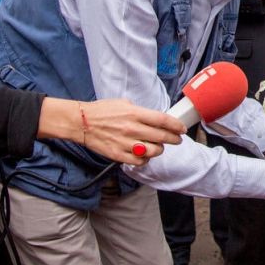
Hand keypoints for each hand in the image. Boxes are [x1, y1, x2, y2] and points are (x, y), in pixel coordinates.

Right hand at [42, 98, 186, 165]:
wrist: (81, 122)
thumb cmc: (102, 111)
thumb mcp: (125, 104)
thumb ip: (142, 112)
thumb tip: (156, 119)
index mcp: (135, 113)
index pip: (163, 120)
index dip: (176, 126)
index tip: (182, 129)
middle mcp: (132, 128)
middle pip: (162, 137)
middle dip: (173, 139)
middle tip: (177, 140)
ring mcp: (125, 143)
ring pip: (153, 151)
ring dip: (159, 150)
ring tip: (159, 147)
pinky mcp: (118, 155)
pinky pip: (139, 161)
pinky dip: (145, 159)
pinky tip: (145, 154)